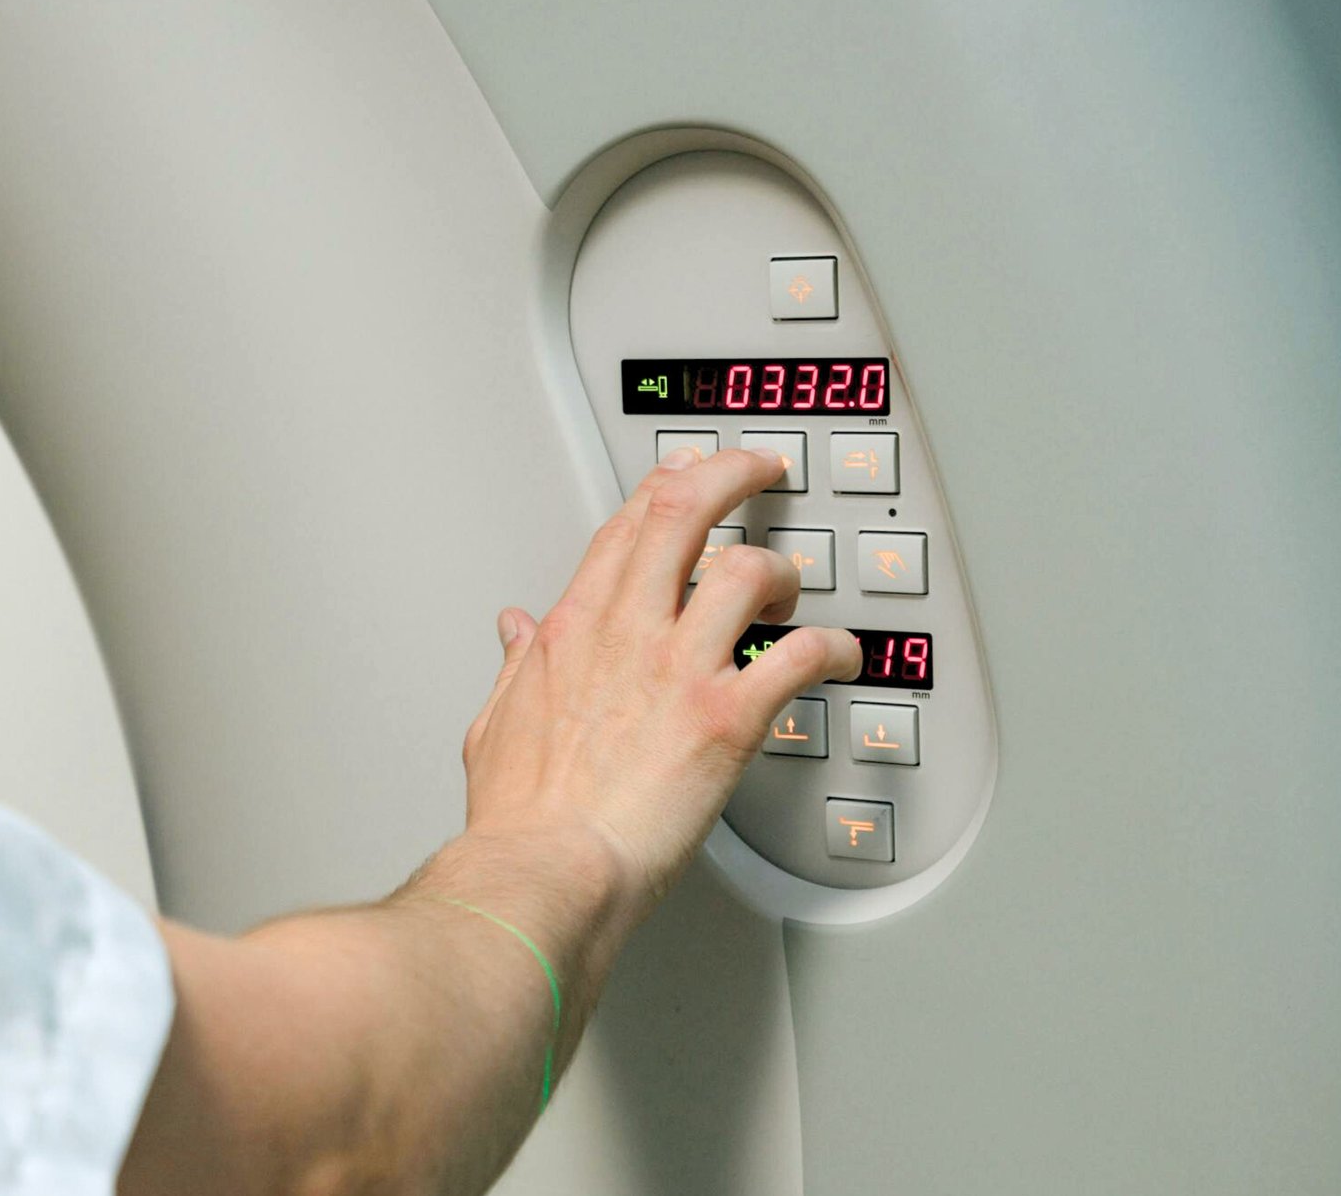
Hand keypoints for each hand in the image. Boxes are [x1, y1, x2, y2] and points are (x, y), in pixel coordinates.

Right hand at [461, 445, 861, 913]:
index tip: (689, 473)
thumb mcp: (495, 724)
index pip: (626, 526)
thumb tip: (515, 628)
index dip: (666, 486)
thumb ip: (515, 665)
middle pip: (684, 509)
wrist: (546, 871)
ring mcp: (679, 668)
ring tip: (792, 594)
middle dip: (733, 473)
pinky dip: (837, 647)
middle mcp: (628, 631)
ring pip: (749, 568)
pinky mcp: (728, 717)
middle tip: (762, 470)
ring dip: (782, 571)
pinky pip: (804, 654)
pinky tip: (844, 659)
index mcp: (573, 629)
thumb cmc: (521, 819)